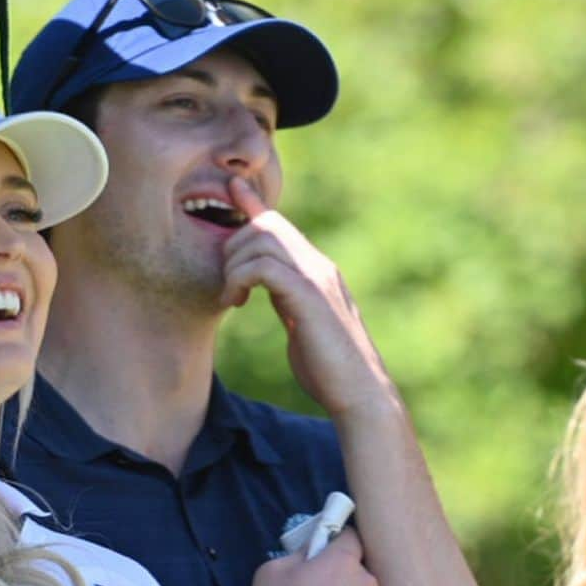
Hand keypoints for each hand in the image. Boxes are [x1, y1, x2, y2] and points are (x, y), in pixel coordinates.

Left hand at [220, 176, 396, 420]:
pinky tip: (236, 302)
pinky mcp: (308, 296)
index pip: (282, 225)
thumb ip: (286, 301)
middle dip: (234, 246)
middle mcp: (318, 266)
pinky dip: (241, 278)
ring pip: (262, 237)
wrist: (358, 393)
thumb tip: (266, 291)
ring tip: (231, 296)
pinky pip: (264, 266)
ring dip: (234, 263)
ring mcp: (316, 278)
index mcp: (317, 271)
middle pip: (266, 223)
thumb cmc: (328, 369)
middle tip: (227, 285)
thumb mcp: (301, 325)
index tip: (231, 191)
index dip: (253, 204)